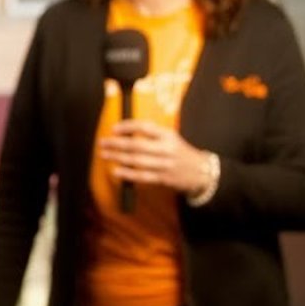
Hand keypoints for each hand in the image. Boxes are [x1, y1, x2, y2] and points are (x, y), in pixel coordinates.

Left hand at [97, 120, 211, 194]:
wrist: (201, 172)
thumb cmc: (180, 152)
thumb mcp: (171, 138)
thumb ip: (152, 135)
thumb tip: (125, 132)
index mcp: (168, 135)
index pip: (145, 127)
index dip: (127, 127)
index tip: (114, 129)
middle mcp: (167, 149)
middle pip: (137, 145)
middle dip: (117, 144)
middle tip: (103, 142)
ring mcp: (165, 165)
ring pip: (137, 161)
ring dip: (118, 158)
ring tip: (105, 154)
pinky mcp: (163, 179)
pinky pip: (142, 176)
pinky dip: (128, 174)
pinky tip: (116, 171)